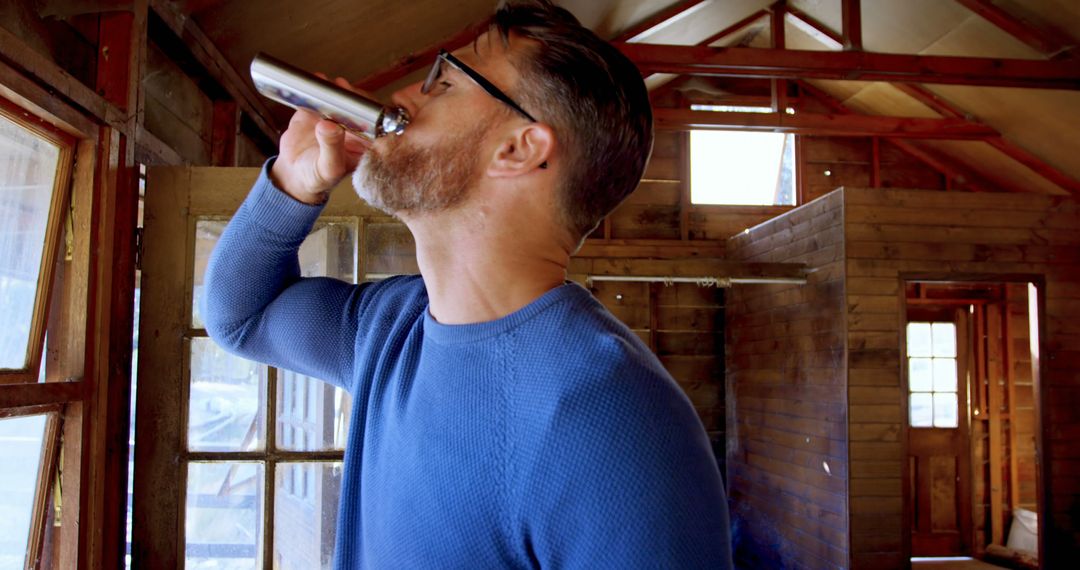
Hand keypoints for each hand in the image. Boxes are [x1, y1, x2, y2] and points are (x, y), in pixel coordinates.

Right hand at [270, 76, 372, 203]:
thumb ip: (332, 147)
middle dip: (353, 96)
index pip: (376, 124)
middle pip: (359, 107)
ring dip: (337, 89)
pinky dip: (317, 88)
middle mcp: (353, 129)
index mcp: (364, 144)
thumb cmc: (317, 178)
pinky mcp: (316, 112)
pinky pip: (319, 96)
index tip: (362, 106)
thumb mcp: (328, 167)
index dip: (372, 112)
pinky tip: (315, 82)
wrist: (293, 175)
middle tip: (345, 89)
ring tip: (331, 84)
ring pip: (340, 99)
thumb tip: (330, 125)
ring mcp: (335, 118)